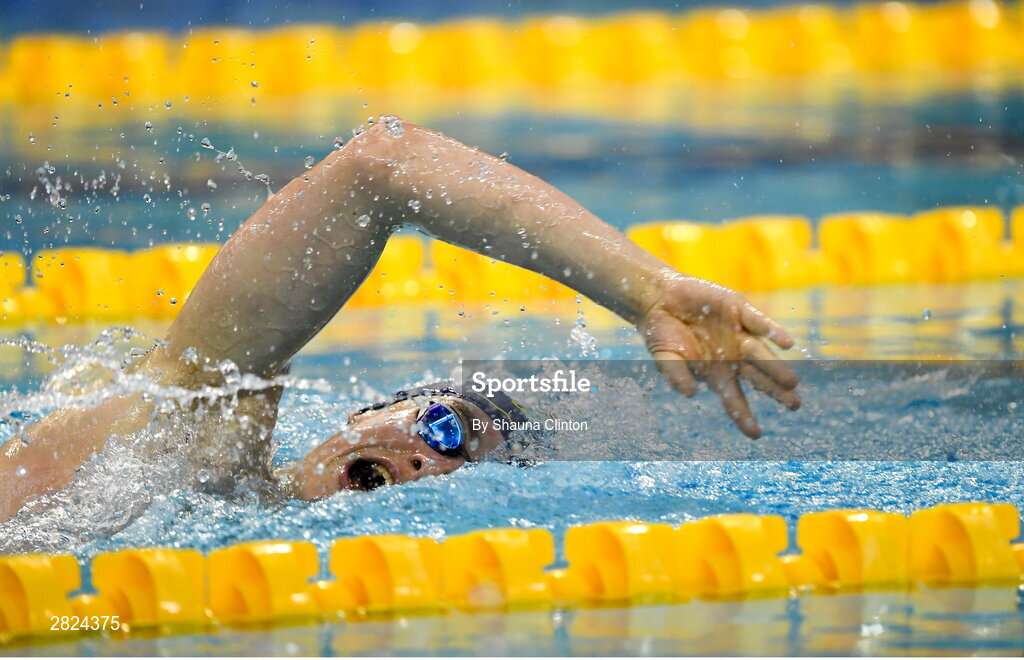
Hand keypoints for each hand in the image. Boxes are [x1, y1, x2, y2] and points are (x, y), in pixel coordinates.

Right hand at [638, 272, 799, 437]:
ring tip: (792, 383)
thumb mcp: (665, 357)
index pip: (734, 398)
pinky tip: (786, 343)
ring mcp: (737, 333)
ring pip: (761, 353)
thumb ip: (676, 375)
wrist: (660, 298)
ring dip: (776, 367)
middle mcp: (732, 355)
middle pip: (757, 377)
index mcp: (716, 372)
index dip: (743, 416)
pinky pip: (758, 322)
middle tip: (794, 405)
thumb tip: (690, 394)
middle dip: (775, 391)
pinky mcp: (738, 310)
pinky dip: (771, 331)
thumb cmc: (661, 333)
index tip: (755, 435)